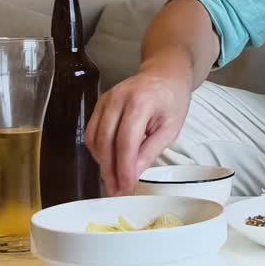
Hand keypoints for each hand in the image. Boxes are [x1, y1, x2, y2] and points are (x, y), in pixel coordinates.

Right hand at [85, 66, 192, 195]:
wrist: (164, 74)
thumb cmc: (172, 99)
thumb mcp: (171, 127)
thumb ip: (151, 150)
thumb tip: (133, 174)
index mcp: (140, 102)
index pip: (126, 141)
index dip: (124, 167)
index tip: (126, 187)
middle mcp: (117, 99)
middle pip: (106, 141)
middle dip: (110, 170)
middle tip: (116, 190)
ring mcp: (105, 100)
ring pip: (94, 138)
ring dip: (102, 162)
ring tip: (113, 181)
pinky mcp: (99, 104)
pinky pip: (92, 132)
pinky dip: (98, 150)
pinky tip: (109, 162)